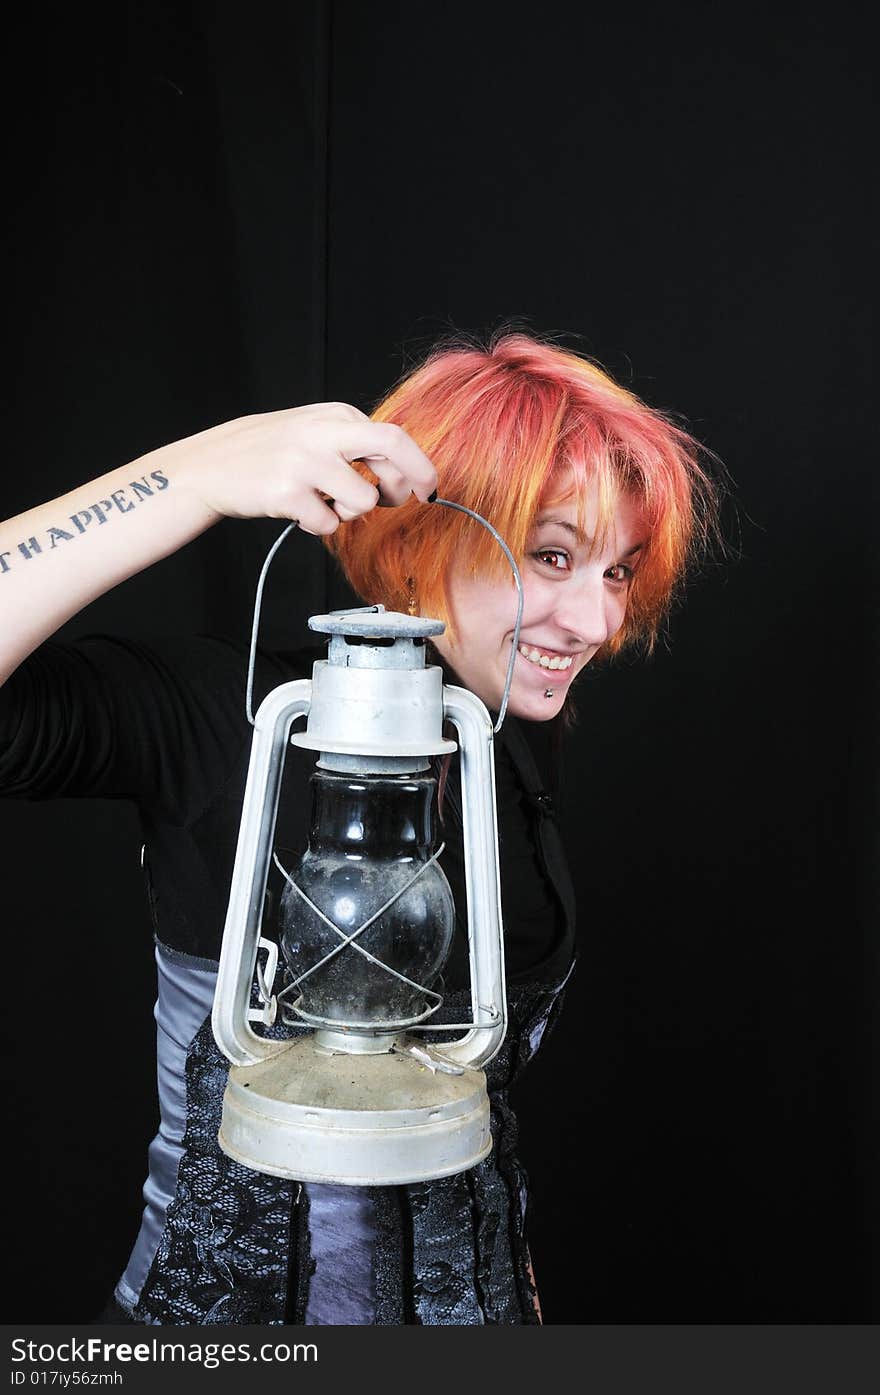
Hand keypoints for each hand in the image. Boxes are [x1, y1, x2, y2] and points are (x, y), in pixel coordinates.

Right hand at [180, 403, 436, 534]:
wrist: (211, 466)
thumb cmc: (271, 453)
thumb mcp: (315, 432)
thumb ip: (356, 445)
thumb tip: (406, 473)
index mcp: (335, 415)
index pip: (394, 437)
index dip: (419, 466)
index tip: (429, 488)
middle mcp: (323, 433)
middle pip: (390, 449)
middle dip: (409, 481)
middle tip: (402, 502)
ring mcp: (304, 461)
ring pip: (363, 500)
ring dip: (350, 512)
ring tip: (322, 502)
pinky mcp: (287, 492)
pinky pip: (329, 523)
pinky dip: (320, 525)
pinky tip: (298, 510)